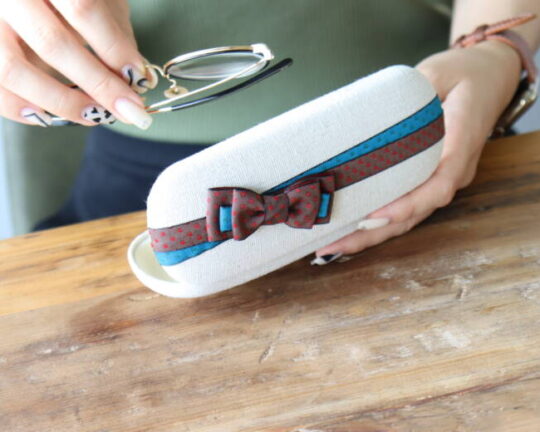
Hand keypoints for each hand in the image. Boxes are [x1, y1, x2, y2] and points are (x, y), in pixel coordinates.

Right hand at [0, 0, 156, 128]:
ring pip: (12, 68)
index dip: (114, 48)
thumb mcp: (100, 0)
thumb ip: (116, 34)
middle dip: (98, 84)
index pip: (82, 9)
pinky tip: (48, 117)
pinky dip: (18, 108)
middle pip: (52, 42)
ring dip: (61, 101)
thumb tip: (138, 79)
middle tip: (128, 109)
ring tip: (95, 115)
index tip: (138, 77)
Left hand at [313, 40, 521, 262]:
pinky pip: (406, 206)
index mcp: (461, 145)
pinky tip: (352, 229)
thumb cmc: (466, 73)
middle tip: (335, 245)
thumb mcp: (438, 72)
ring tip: (334, 246)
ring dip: (371, 235)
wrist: (489, 78)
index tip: (375, 215)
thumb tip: (373, 112)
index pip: (438, 186)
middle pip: (415, 213)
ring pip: (408, 217)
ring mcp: (442, 178)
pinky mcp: (429, 178)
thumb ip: (411, 92)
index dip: (408, 205)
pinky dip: (379, 221)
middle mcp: (453, 170)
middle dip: (374, 233)